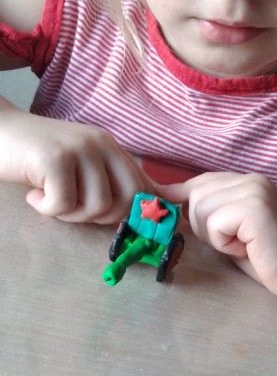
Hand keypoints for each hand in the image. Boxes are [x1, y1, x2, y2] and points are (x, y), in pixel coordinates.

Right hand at [0, 103, 156, 223]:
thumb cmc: (36, 157)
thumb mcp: (79, 165)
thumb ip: (107, 181)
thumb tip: (142, 213)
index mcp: (111, 148)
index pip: (144, 186)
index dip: (140, 214)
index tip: (130, 230)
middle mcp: (101, 145)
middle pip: (126, 201)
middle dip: (101, 218)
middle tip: (72, 209)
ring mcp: (80, 149)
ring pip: (96, 207)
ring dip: (69, 214)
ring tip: (48, 198)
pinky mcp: (55, 159)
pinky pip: (63, 205)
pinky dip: (45, 209)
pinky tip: (32, 195)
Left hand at [161, 171, 276, 299]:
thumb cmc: (270, 256)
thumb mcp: (233, 229)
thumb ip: (210, 212)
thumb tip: (167, 201)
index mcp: (246, 181)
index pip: (199, 182)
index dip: (179, 197)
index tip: (166, 208)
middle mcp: (250, 179)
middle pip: (194, 196)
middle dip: (203, 226)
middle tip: (234, 243)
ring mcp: (253, 190)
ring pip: (200, 210)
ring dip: (214, 237)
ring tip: (243, 245)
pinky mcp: (253, 207)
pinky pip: (214, 224)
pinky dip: (224, 243)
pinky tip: (248, 248)